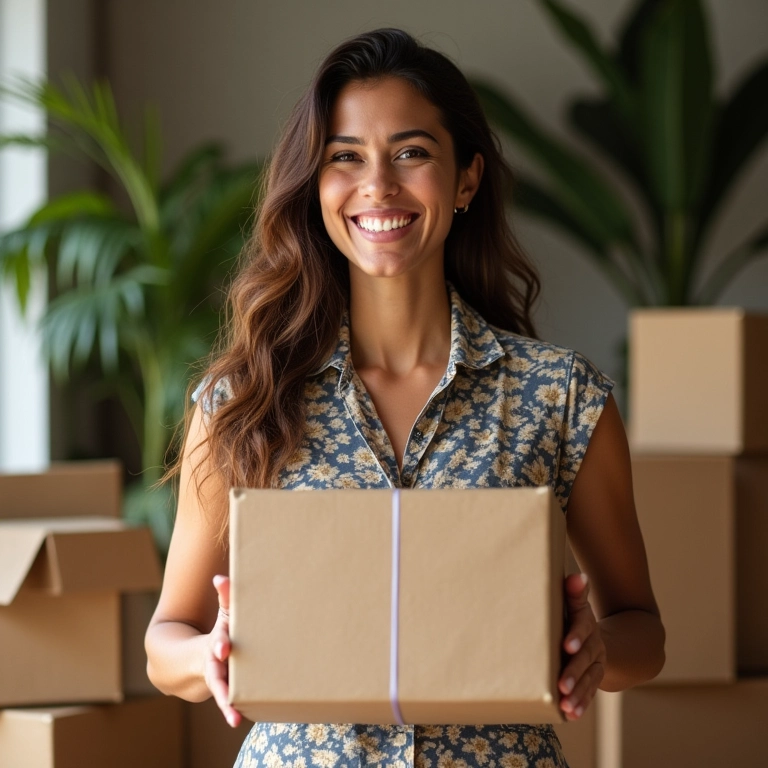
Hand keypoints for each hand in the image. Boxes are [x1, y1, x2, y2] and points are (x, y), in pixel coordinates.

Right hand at [206, 575, 241, 727]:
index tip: (224, 648)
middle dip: (221, 680)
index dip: (221, 644)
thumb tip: (220, 578)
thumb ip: (226, 598)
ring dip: (226, 704)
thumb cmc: (222, 633)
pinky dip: (232, 710)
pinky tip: (241, 719)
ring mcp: (219, 679)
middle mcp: (215, 663)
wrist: (194, 661)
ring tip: (233, 718)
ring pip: (220, 692)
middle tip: (226, 692)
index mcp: (217, 642)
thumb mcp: (224, 615)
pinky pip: (229, 701)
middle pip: (216, 673)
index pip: (219, 642)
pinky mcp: (227, 691)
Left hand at [558, 573, 605, 719]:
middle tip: (562, 686)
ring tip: (566, 706)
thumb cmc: (574, 616)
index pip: (582, 628)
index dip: (576, 636)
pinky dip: (581, 704)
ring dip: (578, 694)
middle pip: (585, 659)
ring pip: (589, 680)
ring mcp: (595, 664)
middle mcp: (594, 645)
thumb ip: (574, 592)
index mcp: (586, 623)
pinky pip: (589, 692)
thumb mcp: (575, 603)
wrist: (596, 635)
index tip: (567, 646)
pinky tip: (571, 715)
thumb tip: (577, 577)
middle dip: (574, 672)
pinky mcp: (593, 678)